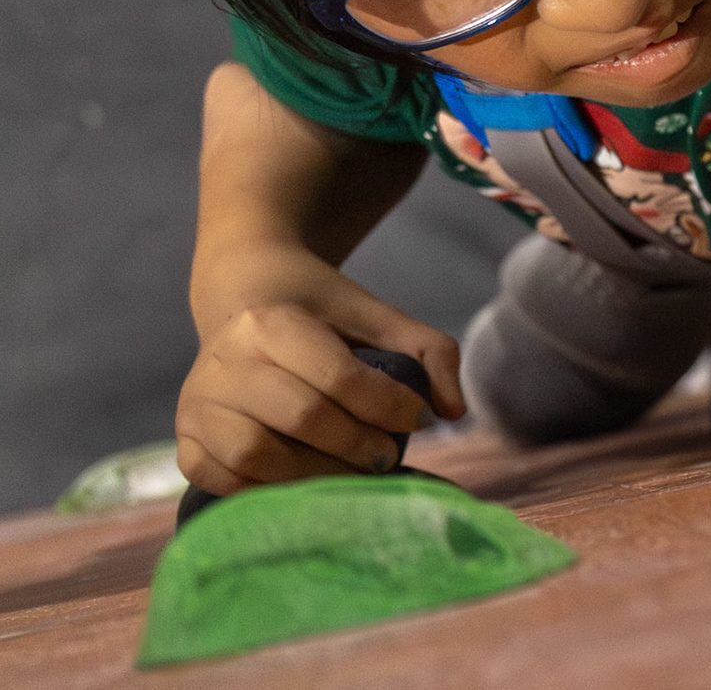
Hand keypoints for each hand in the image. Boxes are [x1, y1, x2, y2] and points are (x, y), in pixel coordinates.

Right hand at [175, 249, 463, 494]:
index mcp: (272, 321)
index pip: (339, 376)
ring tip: (352, 474)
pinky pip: (223, 480)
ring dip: (315, 475)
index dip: (387, 405)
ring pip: (256, 456)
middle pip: (302, 418)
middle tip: (388, 455)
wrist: (243, 292)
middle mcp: (225, 360)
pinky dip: (268, 491)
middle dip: (358, 444)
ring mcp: (197, 403)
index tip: (417, 419)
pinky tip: (306, 483)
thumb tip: (452, 412)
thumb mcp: (376, 313)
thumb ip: (427, 350)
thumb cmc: (319, 310)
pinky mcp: (185, 439)